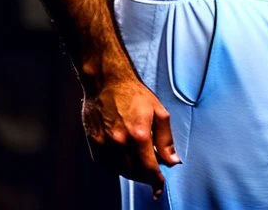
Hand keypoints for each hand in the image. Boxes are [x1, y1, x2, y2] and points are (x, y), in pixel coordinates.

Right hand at [82, 75, 179, 198]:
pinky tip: (126, 158)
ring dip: (134, 173)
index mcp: (139, 134)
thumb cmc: (133, 93)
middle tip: (153, 174)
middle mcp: (120, 143)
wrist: (106, 82)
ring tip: (141, 165)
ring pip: (122, 172)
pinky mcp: (95, 145)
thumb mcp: (158, 111)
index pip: (150, 169)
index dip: (156, 181)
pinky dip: (119, 167)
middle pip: (136, 173)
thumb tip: (173, 161)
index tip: (160, 186)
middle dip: (146, 177)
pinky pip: (108, 166)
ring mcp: (105, 145)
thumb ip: (166, 139)